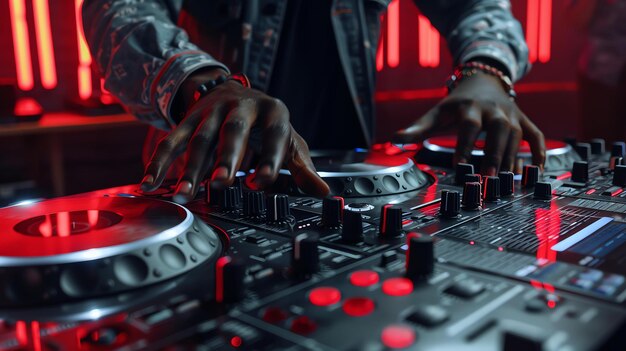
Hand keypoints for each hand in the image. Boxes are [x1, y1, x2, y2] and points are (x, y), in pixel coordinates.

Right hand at [140, 69, 329, 202]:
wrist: (232, 92)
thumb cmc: (265, 124)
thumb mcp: (288, 139)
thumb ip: (302, 166)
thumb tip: (323, 191)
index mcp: (273, 111)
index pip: (275, 133)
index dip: (270, 158)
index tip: (262, 182)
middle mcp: (241, 107)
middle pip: (233, 131)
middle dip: (226, 157)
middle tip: (221, 182)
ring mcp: (211, 111)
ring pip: (199, 139)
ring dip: (189, 168)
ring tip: (184, 194)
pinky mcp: (188, 120)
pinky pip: (171, 141)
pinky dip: (159, 163)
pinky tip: (150, 183)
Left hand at [393, 71, 544, 174]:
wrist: (483, 80)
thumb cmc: (457, 104)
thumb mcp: (436, 113)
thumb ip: (417, 128)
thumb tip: (394, 139)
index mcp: (470, 108)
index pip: (469, 126)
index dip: (465, 145)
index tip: (459, 166)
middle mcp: (494, 110)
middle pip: (499, 129)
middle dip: (495, 153)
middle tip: (488, 177)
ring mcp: (512, 114)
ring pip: (518, 134)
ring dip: (513, 157)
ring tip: (507, 181)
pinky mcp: (524, 120)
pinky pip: (536, 135)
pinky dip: (540, 151)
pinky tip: (536, 171)